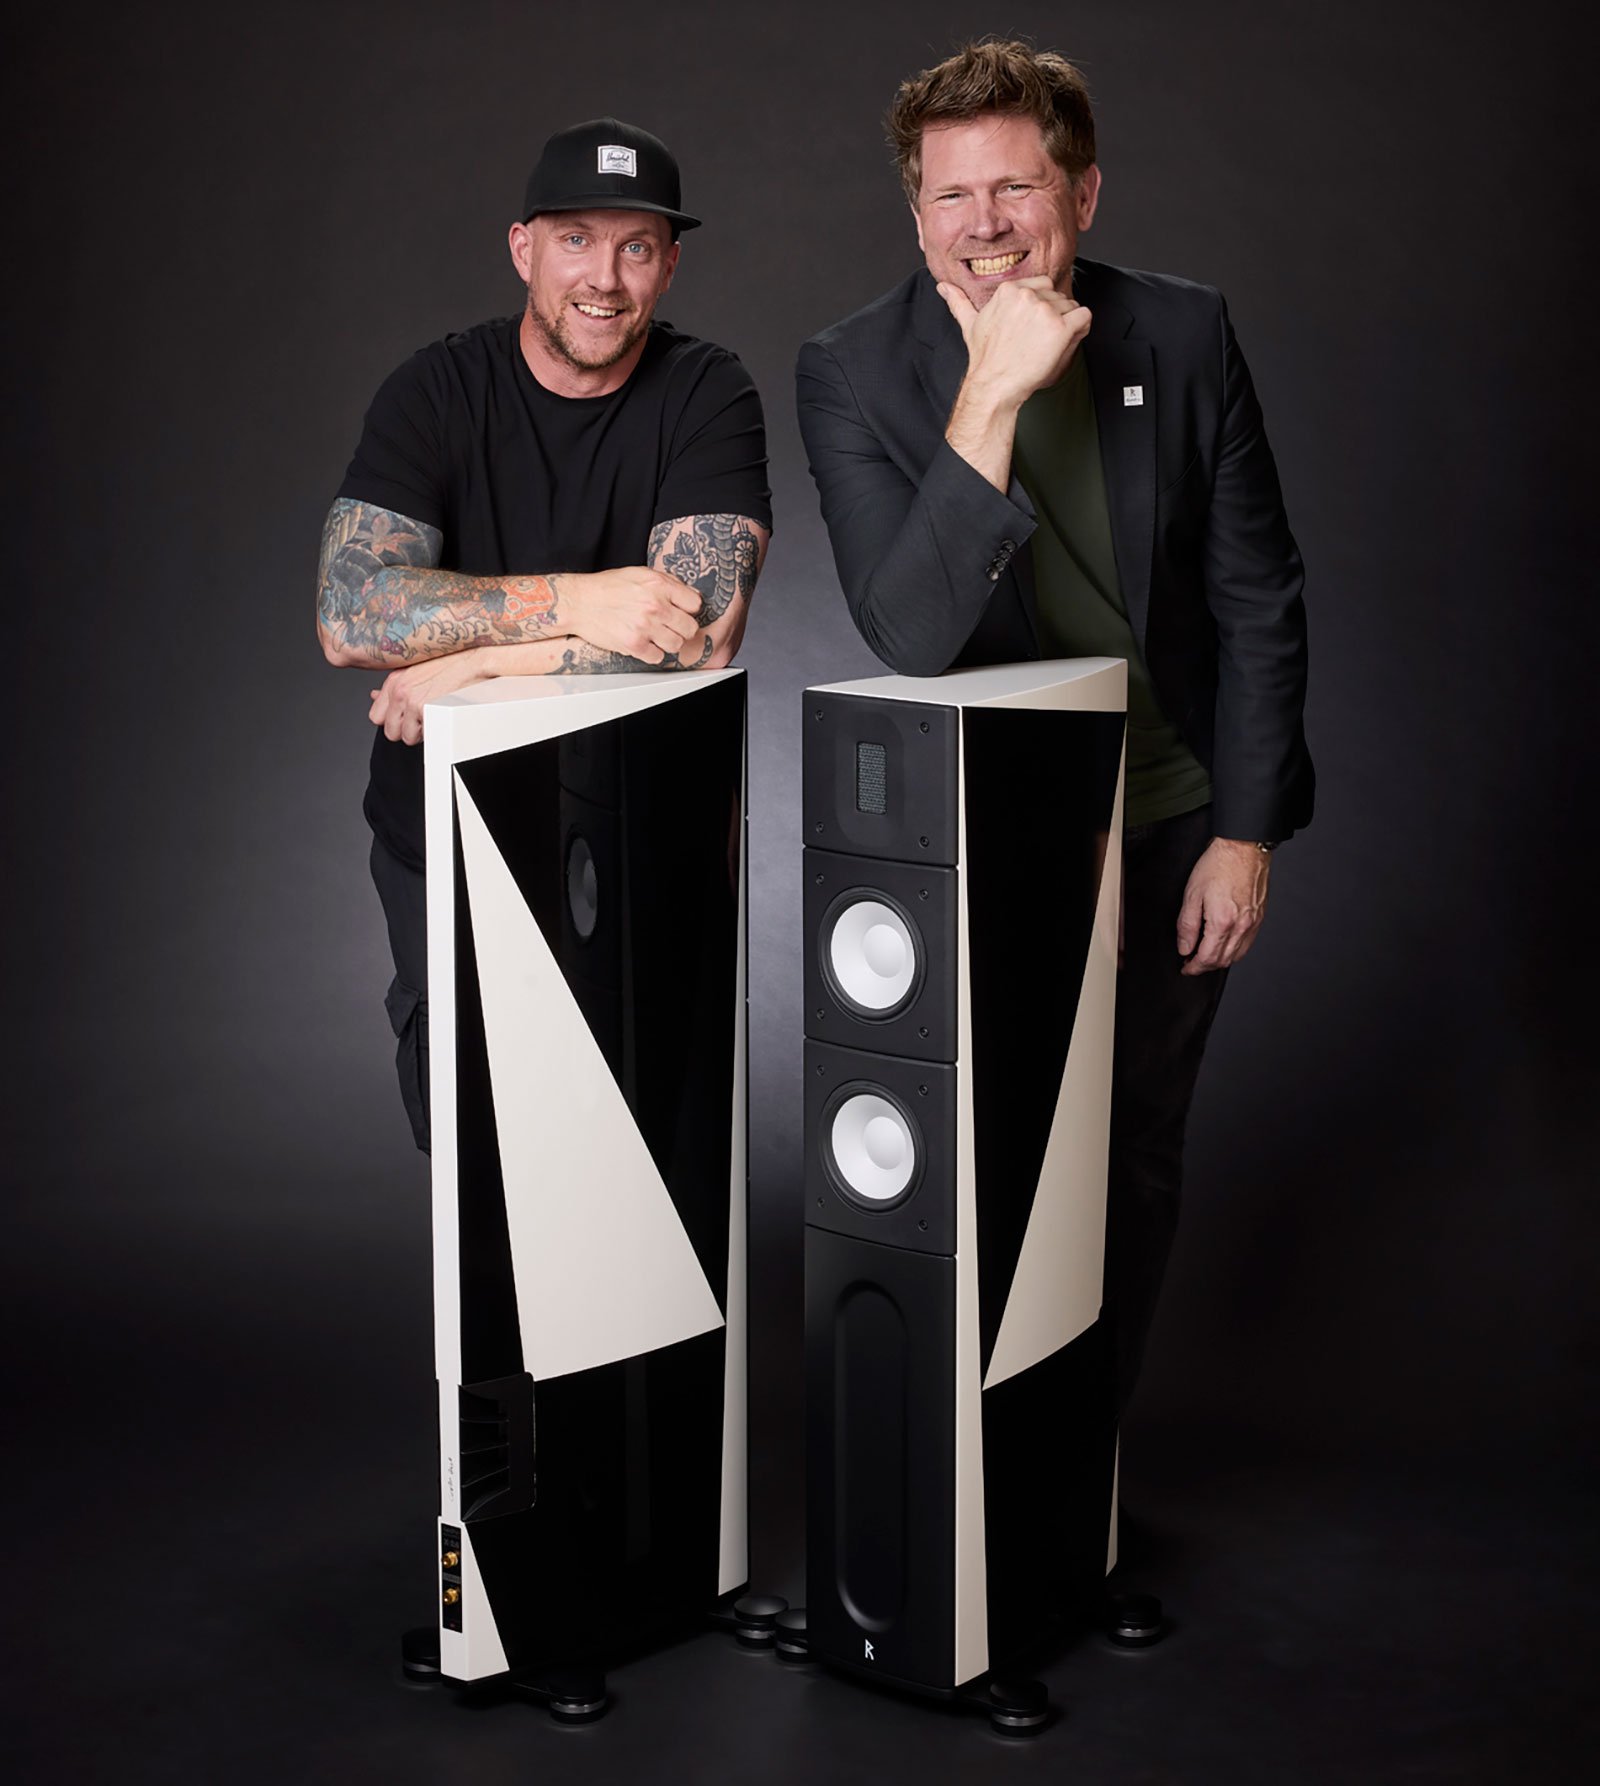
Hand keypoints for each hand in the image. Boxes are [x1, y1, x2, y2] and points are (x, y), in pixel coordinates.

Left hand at [369, 648, 500, 745]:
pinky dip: (434, 732)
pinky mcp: (428, 711)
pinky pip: (424, 736)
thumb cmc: (451, 663)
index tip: (404, 718)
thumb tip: (373, 695)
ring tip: (435, 716)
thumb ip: (394, 686)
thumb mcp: (415, 669)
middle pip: (390, 732)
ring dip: (422, 733)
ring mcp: (413, 702)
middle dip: (406, 730)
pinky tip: (443, 716)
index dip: (392, 721)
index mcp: (394, 681)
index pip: (375, 717)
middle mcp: (400, 692)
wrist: (475, 661)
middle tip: (423, 719)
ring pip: (407, 737)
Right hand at [563, 566, 705, 662]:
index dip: (688, 609)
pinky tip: (644, 644)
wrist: (578, 602)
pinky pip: (658, 657)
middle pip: (690, 627)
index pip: (695, 604)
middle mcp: (655, 606)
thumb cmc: (606, 587)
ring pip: (677, 644)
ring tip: (655, 636)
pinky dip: (652, 653)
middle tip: (669, 626)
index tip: (680, 612)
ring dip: (668, 642)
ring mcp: (645, 626)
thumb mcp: (639, 574)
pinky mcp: (634, 644)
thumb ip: (666, 583)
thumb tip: (689, 596)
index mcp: (659, 585)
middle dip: (681, 628)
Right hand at [937, 275, 1091, 408]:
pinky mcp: (1060, 328)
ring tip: (1047, 346)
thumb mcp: (970, 324)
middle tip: (1038, 341)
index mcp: (1010, 289)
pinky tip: (1064, 343)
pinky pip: (1084, 317)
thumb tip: (942, 287)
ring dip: (1067, 326)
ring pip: (1071, 307)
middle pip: (1057, 296)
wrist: (995, 385)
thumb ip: (959, 302)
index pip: (1041, 285)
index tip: (1031, 328)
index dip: (1041, 307)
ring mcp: (1045, 310)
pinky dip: (1081, 330)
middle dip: (1054, 316)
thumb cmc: (985, 358)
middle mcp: (1028, 295)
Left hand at [1176, 838, 1270, 974]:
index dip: (1194, 967)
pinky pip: (1247, 943)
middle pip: (1223, 961)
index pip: (1207, 958)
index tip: (1186, 968)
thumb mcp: (1192, 895)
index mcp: (1222, 922)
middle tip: (1192, 962)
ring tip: (1206, 955)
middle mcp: (1241, 926)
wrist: (1244, 848)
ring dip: (1220, 960)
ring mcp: (1253, 923)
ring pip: (1237, 955)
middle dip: (1205, 966)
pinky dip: (1234, 950)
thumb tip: (1185, 947)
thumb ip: (1187, 926)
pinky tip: (1224, 944)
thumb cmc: (1218, 865)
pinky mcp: (1259, 917)